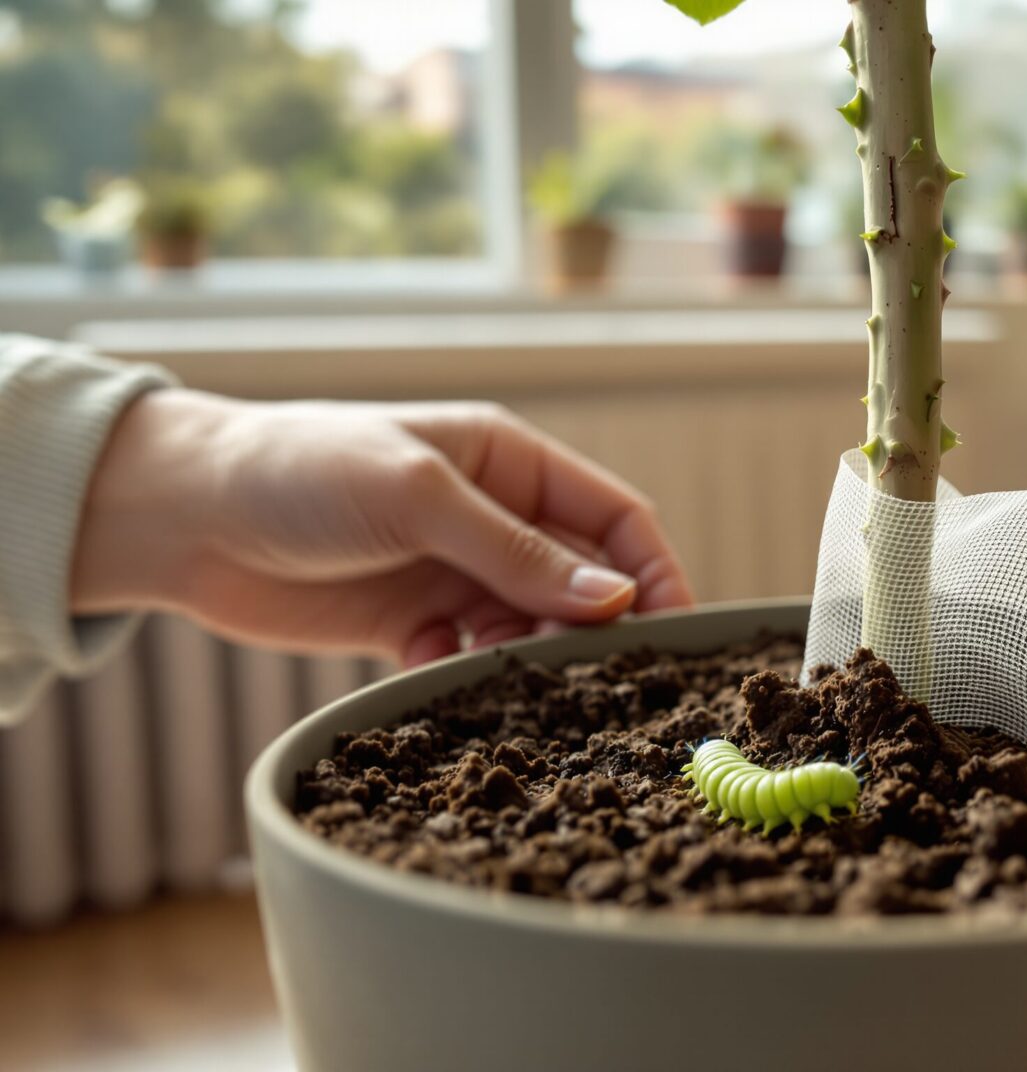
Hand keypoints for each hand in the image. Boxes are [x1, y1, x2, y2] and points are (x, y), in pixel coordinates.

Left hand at [72, 391, 693, 666]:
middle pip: (581, 582)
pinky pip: (466, 661)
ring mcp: (452, 573)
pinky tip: (431, 671)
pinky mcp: (409, 624)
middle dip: (594, 629)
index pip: (615, 517)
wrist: (181, 515)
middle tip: (595, 676)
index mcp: (509, 462)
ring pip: (529, 630)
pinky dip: (464, 677)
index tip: (677, 626)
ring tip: (515, 683)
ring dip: (530, 660)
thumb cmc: (299, 470)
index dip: (653, 570)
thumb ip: (516, 553)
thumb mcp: (418, 497)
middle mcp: (492, 518)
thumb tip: (613, 602)